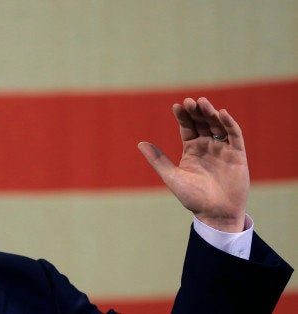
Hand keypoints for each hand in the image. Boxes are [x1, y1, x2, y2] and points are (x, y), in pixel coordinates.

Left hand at [138, 97, 248, 231]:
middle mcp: (207, 146)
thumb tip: (140, 143)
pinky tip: (222, 113)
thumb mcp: (172, 177)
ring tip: (203, 103)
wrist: (215, 214)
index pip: (187, 127)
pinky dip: (229, 124)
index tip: (176, 106)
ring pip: (217, 125)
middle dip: (196, 111)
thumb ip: (158, 160)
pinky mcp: (237, 154)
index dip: (182, 116)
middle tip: (190, 101)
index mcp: (191, 149)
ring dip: (211, 113)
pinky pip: (234, 135)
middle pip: (202, 123)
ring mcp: (222, 149)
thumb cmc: (193, 198)